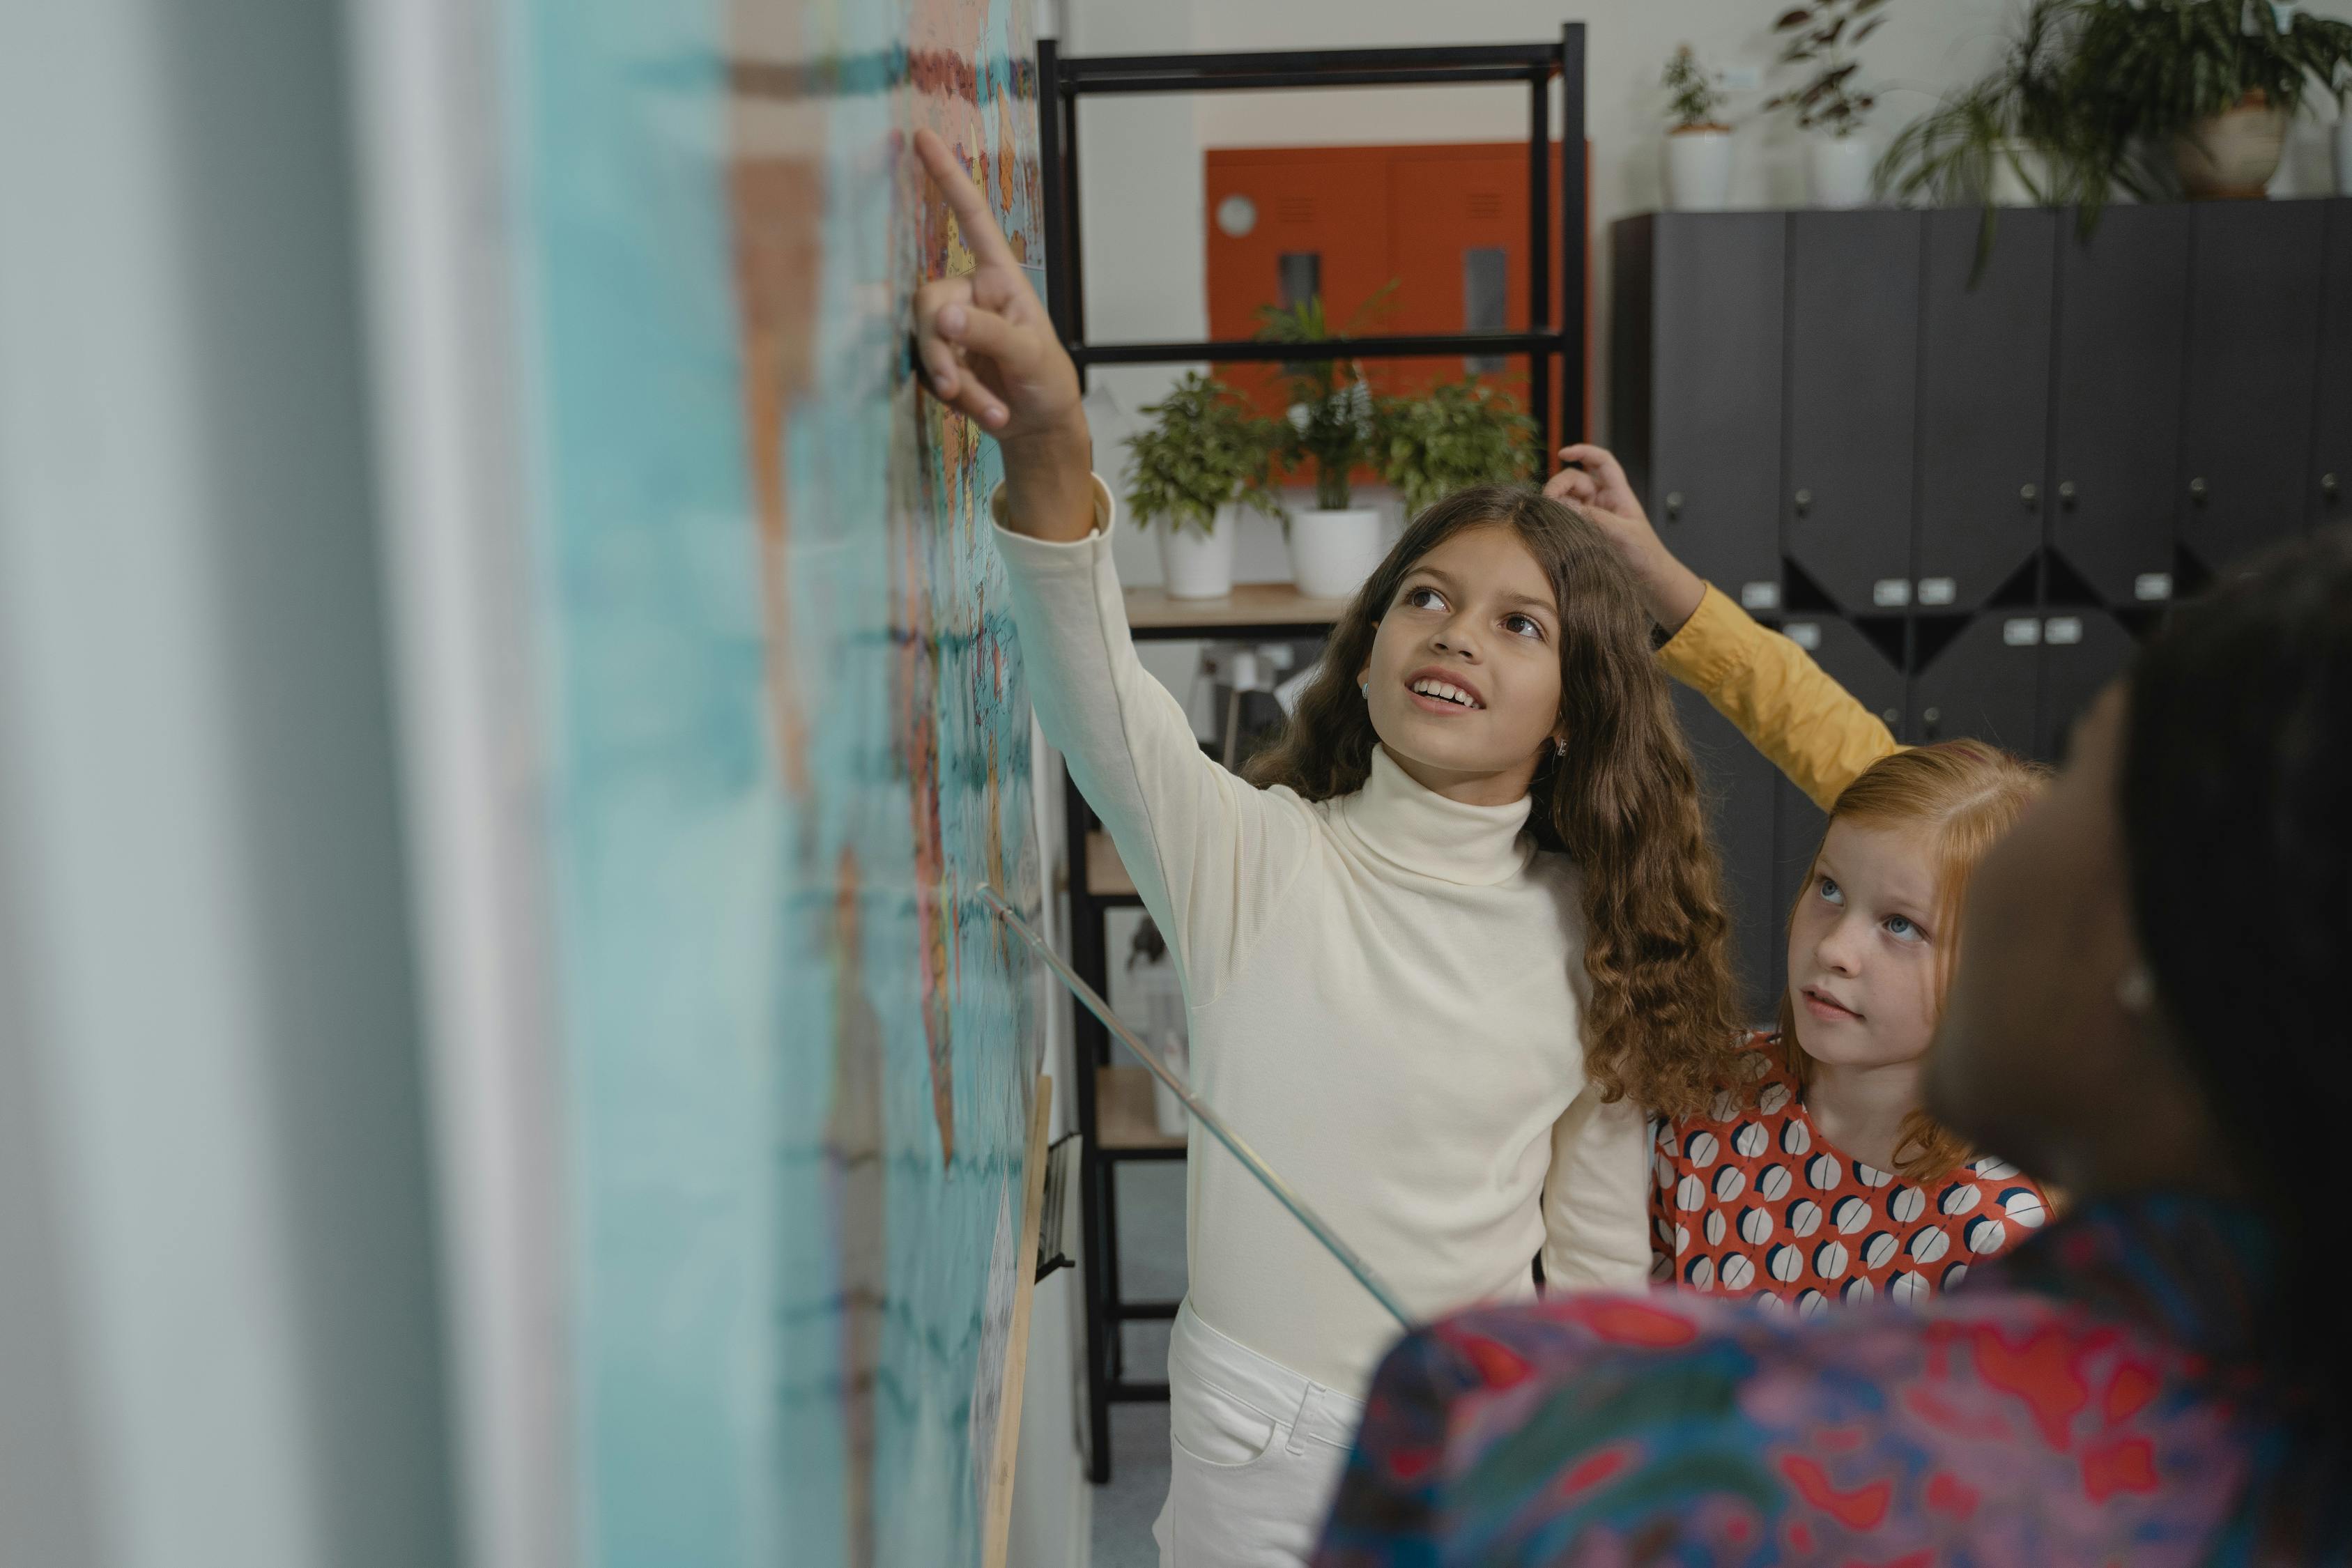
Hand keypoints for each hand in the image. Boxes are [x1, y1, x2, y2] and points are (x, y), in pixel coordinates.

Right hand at [911, 128, 1092, 536]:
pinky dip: (957, 400)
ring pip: (924, 342)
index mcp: (999, 277)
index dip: (947, 179)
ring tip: (993, 410)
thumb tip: (941, 317)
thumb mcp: (1029, 355)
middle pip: (928, 301)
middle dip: (940, 348)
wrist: (1040, 427)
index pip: (970, 219)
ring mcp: (951, 329)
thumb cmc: (1046, 380)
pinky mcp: (939, 360)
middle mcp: (969, 296)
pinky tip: (988, 413)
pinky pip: (927, 372)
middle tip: (955, 385)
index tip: (923, 137)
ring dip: (954, 383)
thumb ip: (987, 333)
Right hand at [1544, 443, 1703, 633]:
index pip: (1601, 462)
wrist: (1650, 581)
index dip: (1583, 452)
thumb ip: (1595, 519)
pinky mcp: (1585, 532)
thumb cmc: (1645, 556)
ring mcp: (1593, 517)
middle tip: (1547, 501)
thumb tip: (1565, 506)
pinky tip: (1549, 525)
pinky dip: (1556, 518)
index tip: (1563, 453)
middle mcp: (1604, 501)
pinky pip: (1565, 518)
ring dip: (1555, 502)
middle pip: (1576, 479)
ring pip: (1567, 499)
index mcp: (1618, 494)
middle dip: (1559, 484)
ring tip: (1547, 515)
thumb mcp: (1623, 535)